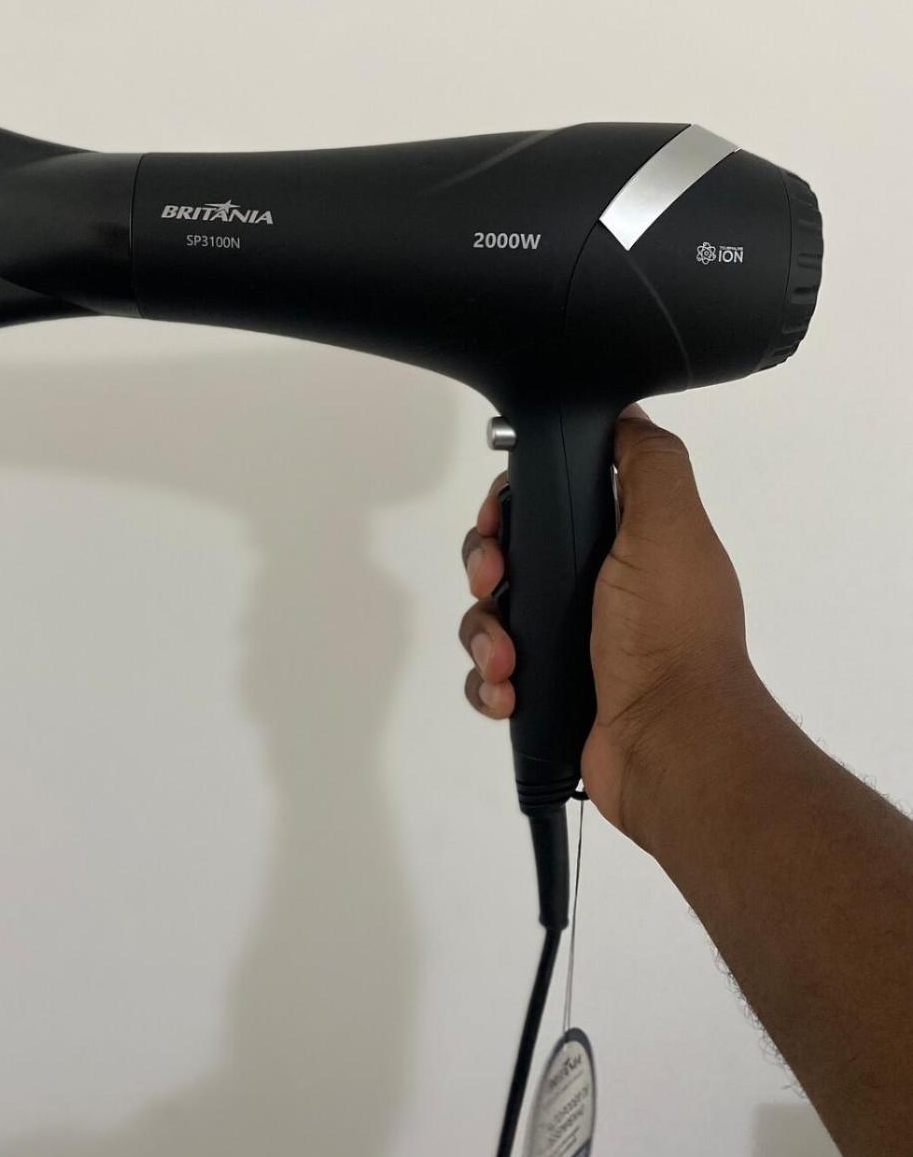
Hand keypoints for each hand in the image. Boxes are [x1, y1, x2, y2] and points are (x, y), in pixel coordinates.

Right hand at [459, 405, 758, 842]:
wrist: (669, 743)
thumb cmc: (668, 630)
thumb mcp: (670, 525)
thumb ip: (647, 461)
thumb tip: (622, 412)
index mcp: (624, 540)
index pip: (546, 500)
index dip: (512, 502)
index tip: (500, 518)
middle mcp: (594, 586)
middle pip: (506, 554)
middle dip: (486, 567)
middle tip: (495, 583)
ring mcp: (568, 641)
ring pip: (489, 615)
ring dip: (485, 634)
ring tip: (508, 661)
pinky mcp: (545, 692)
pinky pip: (489, 675)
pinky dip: (489, 683)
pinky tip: (508, 693)